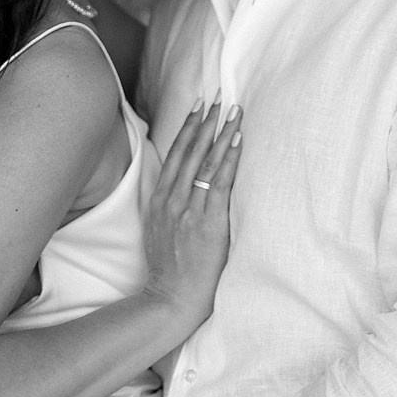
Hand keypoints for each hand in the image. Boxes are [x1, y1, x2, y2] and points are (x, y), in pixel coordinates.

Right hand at [142, 97, 240, 331]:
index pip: (175, 155)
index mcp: (158, 200)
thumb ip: (169, 207)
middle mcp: (171, 200)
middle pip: (190, 151)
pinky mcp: (208, 222)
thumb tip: (183, 189)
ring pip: (206, 161)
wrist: (171, 299)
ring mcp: (189, 210)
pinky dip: (229, 158)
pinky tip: (238, 140)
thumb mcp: (159, 231)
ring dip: (221, 132)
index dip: (188, 128)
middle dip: (206, 121)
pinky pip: (220, 183)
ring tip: (233, 110)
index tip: (198, 106)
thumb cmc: (170, 270)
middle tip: (218, 97)